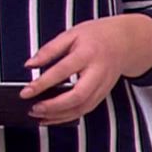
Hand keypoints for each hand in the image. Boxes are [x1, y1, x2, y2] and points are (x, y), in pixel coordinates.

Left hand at [21, 16, 151, 126]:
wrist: (125, 41)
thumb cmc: (97, 36)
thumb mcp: (71, 34)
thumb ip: (49, 50)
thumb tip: (30, 64)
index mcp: (88, 53)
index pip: (63, 71)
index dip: (43, 83)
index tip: (26, 92)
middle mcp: (97, 72)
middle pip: (77, 96)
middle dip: (53, 106)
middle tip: (34, 108)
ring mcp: (103, 85)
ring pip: (82, 108)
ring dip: (59, 116)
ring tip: (39, 116)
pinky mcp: (103, 94)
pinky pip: (85, 110)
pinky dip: (67, 117)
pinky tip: (53, 117)